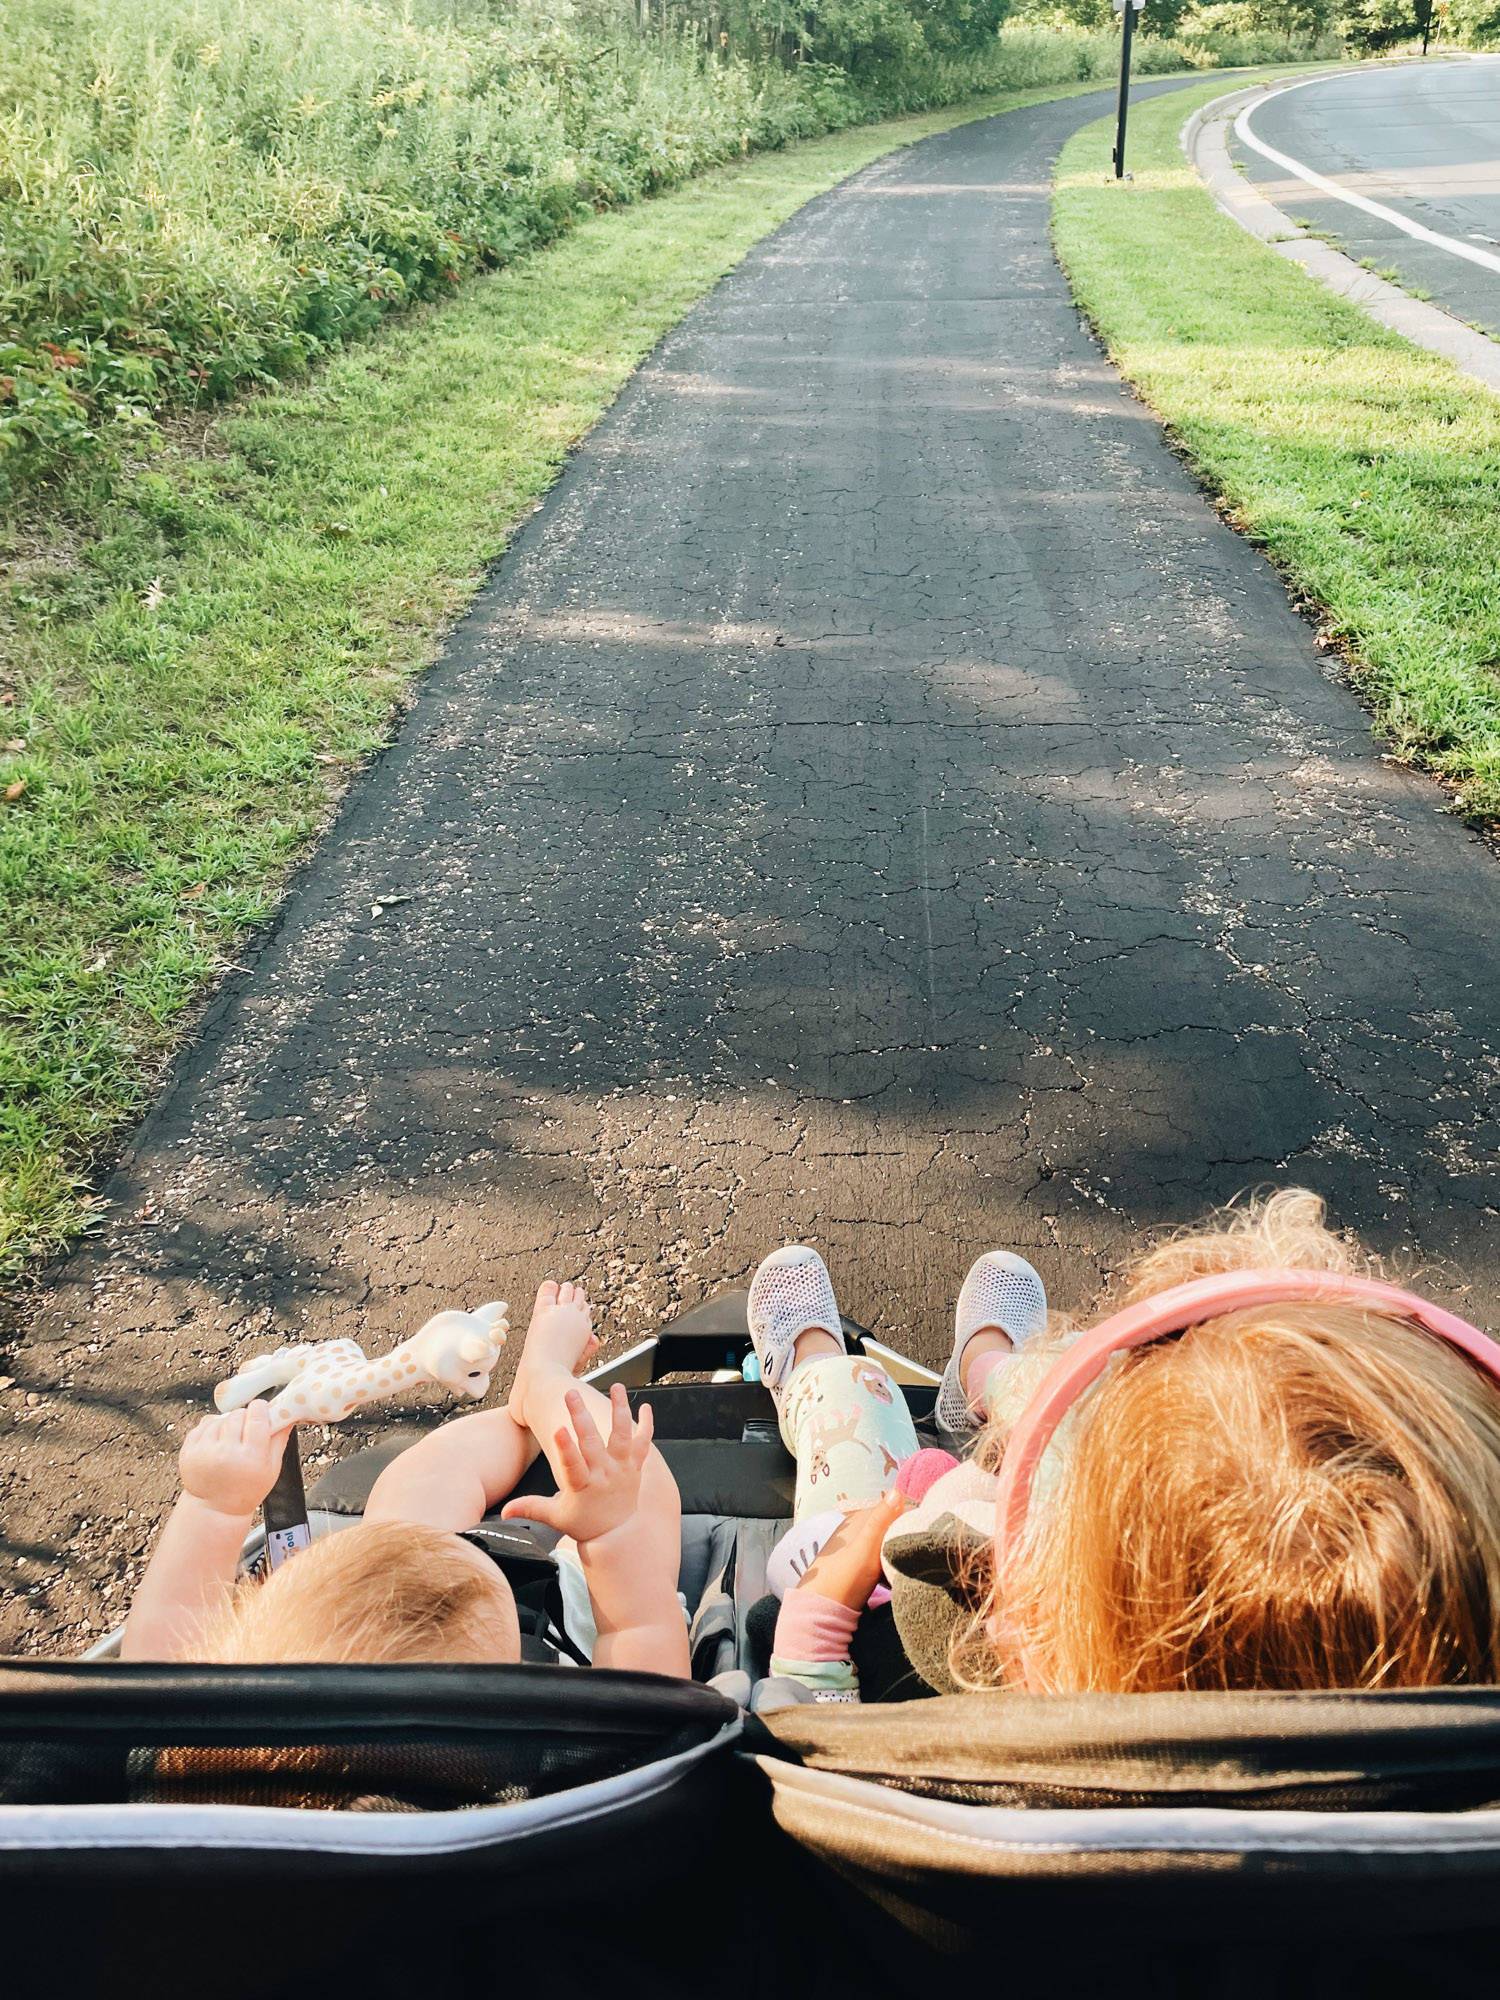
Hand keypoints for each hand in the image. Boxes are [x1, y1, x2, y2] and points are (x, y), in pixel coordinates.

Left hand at [179, 1401, 291, 1518]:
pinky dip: (212, 1427)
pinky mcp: (188, 1451)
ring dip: (227, 1423)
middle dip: (244, 1418)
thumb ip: (280, 1439)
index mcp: (250, 1458)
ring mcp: (204, 1452)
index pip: (256, 1416)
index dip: (261, 1409)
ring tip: (230, 1441)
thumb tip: (288, 1413)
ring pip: (220, 1418)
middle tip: (246, 1433)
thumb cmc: (246, 1490)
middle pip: (238, 1414)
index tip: (262, 1411)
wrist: (216, 1508)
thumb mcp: (272, 1469)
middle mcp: (225, 1453)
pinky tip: (217, 1442)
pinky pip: (204, 1424)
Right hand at [501, 1385, 652, 1544]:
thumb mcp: (555, 1517)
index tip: (558, 1428)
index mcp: (583, 1486)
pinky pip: (644, 1443)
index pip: (572, 1464)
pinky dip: (647, 1425)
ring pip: (622, 1436)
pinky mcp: (635, 1467)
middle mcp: (604, 1474)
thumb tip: (505, 1511)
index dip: (565, 1447)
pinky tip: (645, 1407)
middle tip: (571, 1393)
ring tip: (617, 1387)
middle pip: (592, 1441)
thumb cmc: (585, 1524)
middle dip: (581, 1416)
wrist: (618, 1535)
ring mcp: (622, 1468)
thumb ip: (531, 1508)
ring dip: (620, 1410)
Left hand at [799, 1489, 910, 1610]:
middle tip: (919, 1552)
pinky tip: (892, 1578)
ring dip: (896, 1553)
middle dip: (903, 1537)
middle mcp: (854, 1530)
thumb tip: (897, 1490)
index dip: (909, 1517)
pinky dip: (887, 1565)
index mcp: (857, 1519)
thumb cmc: (845, 1577)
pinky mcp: (855, 1567)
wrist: (823, 1610)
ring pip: (884, 1544)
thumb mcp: (867, 1547)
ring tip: (909, 1566)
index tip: (925, 1532)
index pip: (891, 1509)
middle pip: (888, 1527)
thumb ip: (881, 1520)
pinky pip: (878, 1560)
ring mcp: (854, 1548)